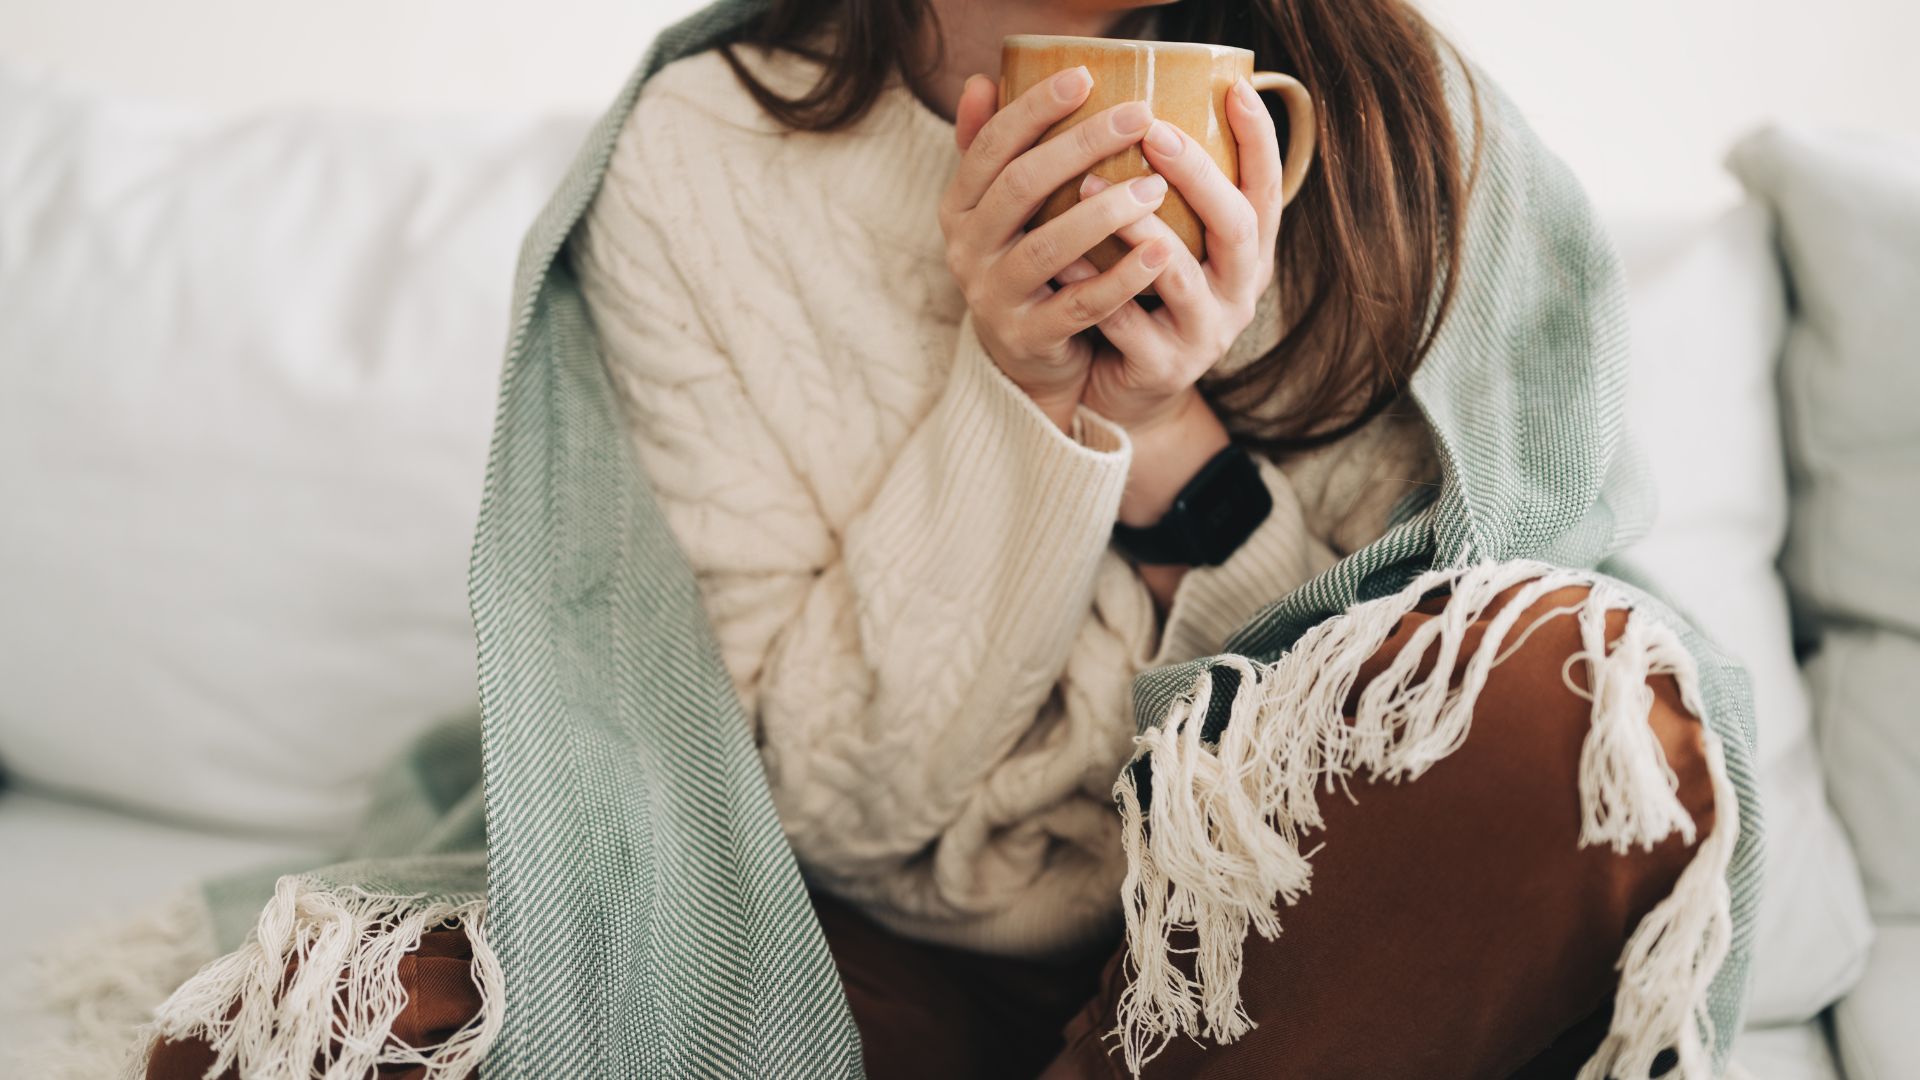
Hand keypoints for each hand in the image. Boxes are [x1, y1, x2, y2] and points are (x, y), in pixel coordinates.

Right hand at [940, 68, 1174, 431]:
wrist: (1023, 358)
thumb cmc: (1028, 262)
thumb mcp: (1003, 209)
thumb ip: (993, 151)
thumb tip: (981, 79)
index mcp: (961, 206)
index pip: (991, 145)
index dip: (1033, 108)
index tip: (1084, 76)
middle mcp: (966, 249)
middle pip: (1021, 186)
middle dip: (1081, 145)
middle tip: (1140, 115)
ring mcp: (993, 296)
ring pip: (1048, 246)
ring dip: (1106, 213)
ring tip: (1156, 186)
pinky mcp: (1027, 338)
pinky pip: (1077, 305)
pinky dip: (1119, 278)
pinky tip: (1160, 252)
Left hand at [1061, 78, 1286, 434]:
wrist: (1126, 394)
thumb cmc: (1144, 299)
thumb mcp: (1171, 243)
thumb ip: (1166, 189)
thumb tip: (1143, 99)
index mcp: (1248, 256)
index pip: (1267, 191)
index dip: (1260, 142)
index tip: (1236, 88)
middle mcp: (1238, 293)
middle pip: (1234, 227)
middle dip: (1196, 175)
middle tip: (1152, 130)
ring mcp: (1205, 335)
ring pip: (1176, 276)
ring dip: (1132, 227)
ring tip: (1085, 184)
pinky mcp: (1162, 368)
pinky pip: (1122, 322)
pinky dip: (1088, 284)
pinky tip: (1056, 253)